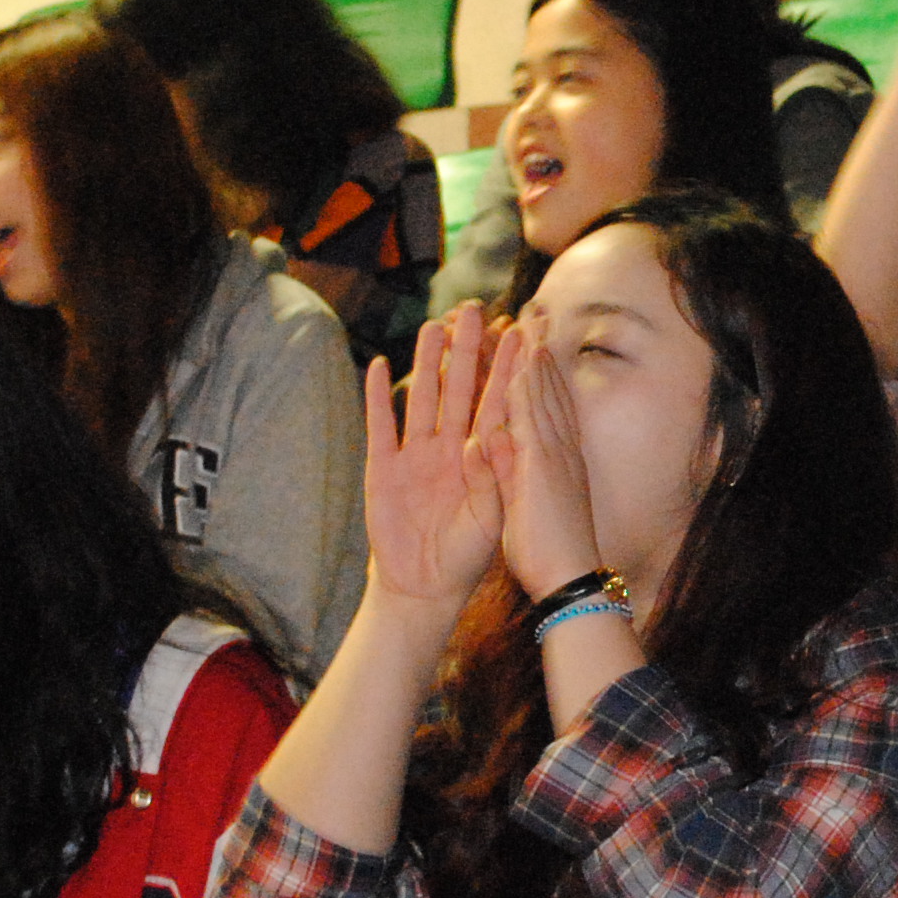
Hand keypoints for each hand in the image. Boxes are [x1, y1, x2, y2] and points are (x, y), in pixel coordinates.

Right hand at [363, 307, 510, 614]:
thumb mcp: (489, 518)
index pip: (497, 403)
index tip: (518, 332)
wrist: (424, 587)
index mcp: (481, 459)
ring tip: (432, 326)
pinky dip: (379, 396)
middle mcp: (449, 449)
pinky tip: (379, 365)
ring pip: (422, 398)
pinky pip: (380, 425)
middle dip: (467, 351)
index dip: (505, 369)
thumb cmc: (466, 556)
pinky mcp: (383, 468)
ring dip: (426, 363)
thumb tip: (487, 438)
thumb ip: (491, 478)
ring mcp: (415, 455)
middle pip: (459, 389)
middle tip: (474, 310)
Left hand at [490, 318, 603, 599]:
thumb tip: (491, 441)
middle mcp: (555, 449)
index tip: (532, 342)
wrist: (568, 583)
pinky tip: (521, 352)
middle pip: (542, 388)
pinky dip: (526, 379)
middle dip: (536, 349)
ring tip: (527, 316)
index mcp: (551, 460)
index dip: (537, 372)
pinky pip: (530, 412)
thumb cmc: (549, 554)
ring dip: (532, 351)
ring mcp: (550, 453)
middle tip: (534, 311)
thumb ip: (507, 472)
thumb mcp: (524, 507)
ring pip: (538, 391)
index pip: (542, 406)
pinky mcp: (541, 462)